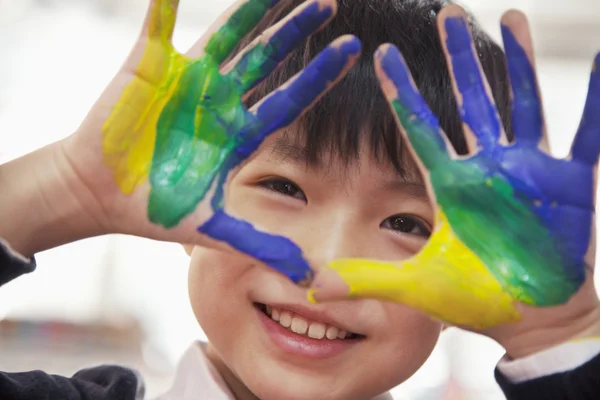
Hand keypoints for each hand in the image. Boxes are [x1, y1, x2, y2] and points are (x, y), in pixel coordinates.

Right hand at [52, 0, 358, 281]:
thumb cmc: (154, 210)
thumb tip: (308, 276)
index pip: (289, 99)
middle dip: (296, 30)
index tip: (353, 50)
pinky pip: (158, 25)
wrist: (101, 195)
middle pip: (267, 58)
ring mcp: (187, 81)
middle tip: (329, 3)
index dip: (320, 75)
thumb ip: (260, 244)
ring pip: (227, 35)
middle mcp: (220, 101)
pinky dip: (165, 3)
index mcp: (238, 134)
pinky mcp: (149, 67)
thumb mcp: (212, 230)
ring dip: (252, 8)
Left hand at [309, 5, 599, 356]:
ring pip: (521, 103)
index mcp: (450, 186)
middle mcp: (487, 168)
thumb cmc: (474, 300)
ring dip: (519, 61)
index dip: (401, 91)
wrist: (529, 317)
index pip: (419, 128)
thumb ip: (366, 280)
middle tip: (449, 12)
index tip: (380, 55)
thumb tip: (311, 288)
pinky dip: (598, 98)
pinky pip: (588, 133)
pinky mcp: (570, 183)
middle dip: (460, 57)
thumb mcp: (415, 286)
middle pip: (471, 100)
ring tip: (513, 15)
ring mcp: (529, 171)